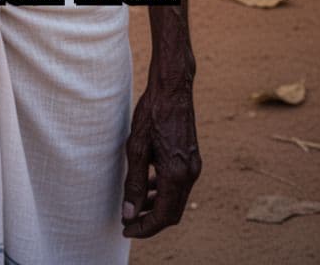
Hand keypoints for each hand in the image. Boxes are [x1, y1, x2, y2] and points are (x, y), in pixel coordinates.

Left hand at [121, 80, 200, 238]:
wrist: (173, 88)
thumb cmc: (152, 113)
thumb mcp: (136, 148)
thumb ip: (135, 183)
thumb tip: (130, 213)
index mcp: (176, 174)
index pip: (163, 216)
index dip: (145, 228)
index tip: (126, 230)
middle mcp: (189, 174)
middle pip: (172, 213)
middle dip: (150, 221)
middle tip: (128, 222)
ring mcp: (193, 166)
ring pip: (176, 200)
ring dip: (157, 207)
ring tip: (135, 205)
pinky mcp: (192, 158)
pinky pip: (179, 185)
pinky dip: (164, 192)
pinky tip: (149, 185)